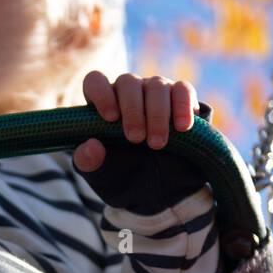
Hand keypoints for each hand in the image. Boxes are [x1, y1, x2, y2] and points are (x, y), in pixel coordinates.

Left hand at [73, 72, 199, 174]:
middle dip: (132, 110)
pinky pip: (182, 90)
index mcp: (104, 105)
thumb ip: (89, 163)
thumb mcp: (104, 176)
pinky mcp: (181, 98)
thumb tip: (91, 145)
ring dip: (157, 114)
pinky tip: (182, 128)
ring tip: (157, 143)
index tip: (110, 117)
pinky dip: (183, 107)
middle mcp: (129, 93)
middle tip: (136, 139)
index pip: (95, 81)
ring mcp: (156, 92)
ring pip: (156, 86)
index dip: (101, 93)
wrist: (165, 190)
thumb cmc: (127, 178)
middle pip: (128, 82)